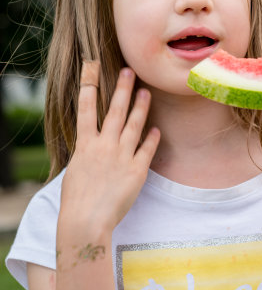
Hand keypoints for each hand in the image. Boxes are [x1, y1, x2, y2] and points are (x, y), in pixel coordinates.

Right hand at [60, 65, 159, 232]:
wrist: (86, 222)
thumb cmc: (76, 201)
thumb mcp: (76, 170)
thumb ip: (86, 154)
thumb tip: (92, 145)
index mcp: (85, 145)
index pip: (85, 109)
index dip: (89, 86)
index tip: (91, 67)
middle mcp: (104, 146)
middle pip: (115, 110)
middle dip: (122, 88)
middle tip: (129, 71)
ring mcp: (121, 156)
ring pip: (133, 124)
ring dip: (141, 106)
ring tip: (146, 92)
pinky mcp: (136, 171)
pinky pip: (146, 149)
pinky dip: (152, 138)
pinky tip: (156, 129)